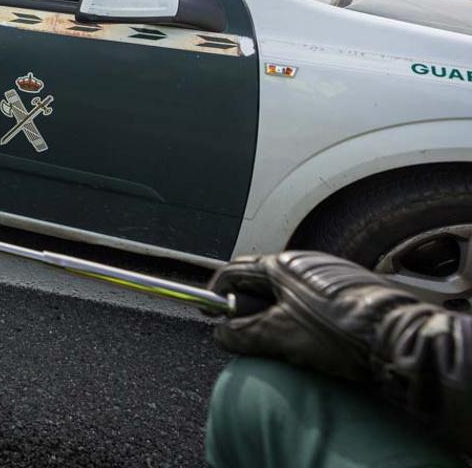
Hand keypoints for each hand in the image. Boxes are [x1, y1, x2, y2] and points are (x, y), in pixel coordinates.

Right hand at [210, 251, 416, 382]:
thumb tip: (221, 334)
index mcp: (281, 265)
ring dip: (276, 315)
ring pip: (288, 294)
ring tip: (281, 343)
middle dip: (248, 308)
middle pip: (261, 283)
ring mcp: (330, 275)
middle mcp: (305, 263)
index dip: (215, 291)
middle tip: (245, 334)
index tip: (208, 309)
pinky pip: (313, 303)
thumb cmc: (339, 330)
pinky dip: (302, 319)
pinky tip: (311, 342)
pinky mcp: (351, 292)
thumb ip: (241, 334)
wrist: (396, 337)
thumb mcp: (278, 336)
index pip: (233, 271)